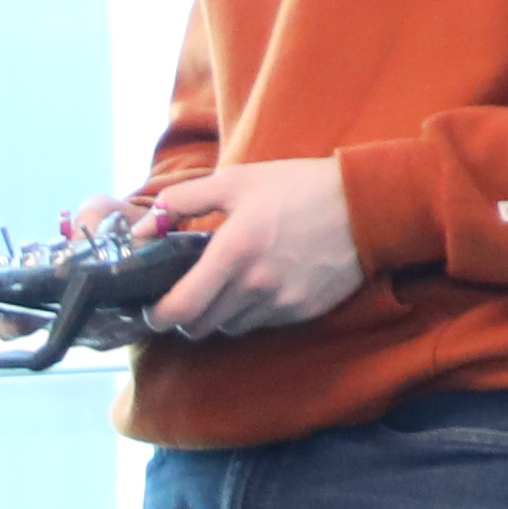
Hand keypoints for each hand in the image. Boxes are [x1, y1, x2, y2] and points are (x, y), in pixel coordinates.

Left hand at [142, 154, 364, 341]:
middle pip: (201, 326)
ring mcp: (281, 302)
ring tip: (224, 286)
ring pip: (231, 327)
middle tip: (185, 297)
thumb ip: (180, 202)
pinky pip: (262, 323)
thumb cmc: (296, 187)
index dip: (159, 316)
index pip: (181, 309)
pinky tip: (258, 285)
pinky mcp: (302, 312)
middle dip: (186, 317)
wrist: (365, 205)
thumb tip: (141, 229)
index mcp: (233, 251)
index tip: (153, 309)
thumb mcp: (235, 181)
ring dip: (219, 314)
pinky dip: (250, 312)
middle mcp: (255, 285)